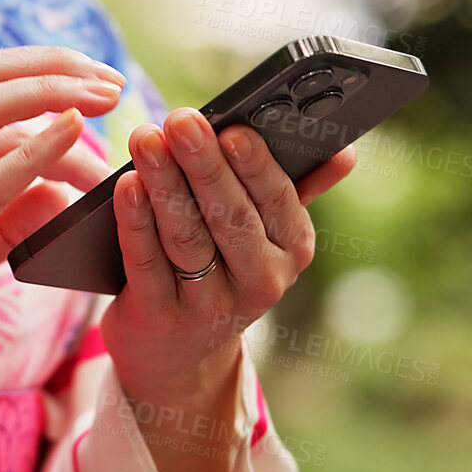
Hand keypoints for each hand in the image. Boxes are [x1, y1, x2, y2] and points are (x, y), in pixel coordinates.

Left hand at [100, 108, 356, 405]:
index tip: (234, 128)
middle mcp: (259, 282)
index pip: (277, 201)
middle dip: (203, 164)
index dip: (256, 165)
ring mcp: (209, 306)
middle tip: (181, 119)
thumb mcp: (266, 234)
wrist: (177, 352)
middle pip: (230, 216)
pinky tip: (126, 185)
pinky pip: (146, 262)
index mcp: (292, 249)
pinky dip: (135, 221)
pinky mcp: (160, 317)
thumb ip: (300, 186)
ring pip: (187, 238)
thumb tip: (345, 150)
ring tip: (146, 139)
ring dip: (164, 184)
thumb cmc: (223, 266)